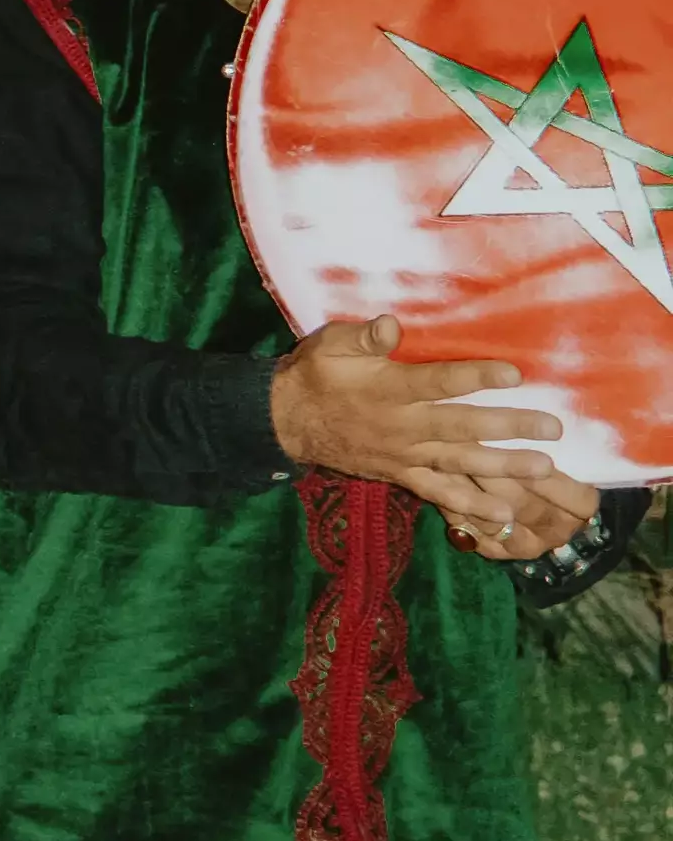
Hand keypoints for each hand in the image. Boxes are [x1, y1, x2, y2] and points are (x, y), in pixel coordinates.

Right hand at [268, 316, 594, 561]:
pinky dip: (470, 507)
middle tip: (552, 428)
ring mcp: (404, 455)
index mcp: (388, 389)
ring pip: (459, 463)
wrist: (288, 421)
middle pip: (461, 427)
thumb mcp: (331, 344)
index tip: (515, 373)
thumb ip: (363, 336)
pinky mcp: (402, 475)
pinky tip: (504, 515)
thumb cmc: (317, 375)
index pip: (438, 382)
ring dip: (502, 467)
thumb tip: (391, 325)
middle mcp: (402, 425)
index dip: (475, 377)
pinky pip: (439, 493)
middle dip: (508, 427)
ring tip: (543, 468)